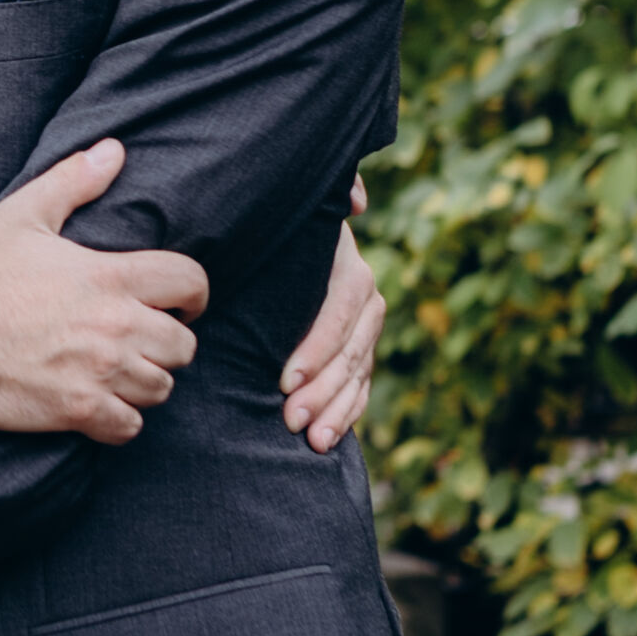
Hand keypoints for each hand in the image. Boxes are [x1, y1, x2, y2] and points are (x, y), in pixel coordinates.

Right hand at [0, 140, 207, 444]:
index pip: (190, 282)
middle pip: (184, 345)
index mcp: (110, 276)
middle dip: (168, 343)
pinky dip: (121, 420)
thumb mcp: (21, 216)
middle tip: (142, 341)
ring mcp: (99, 372)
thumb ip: (73, 182)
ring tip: (120, 373)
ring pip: (161, 387)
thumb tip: (113, 150)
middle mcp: (115, 325)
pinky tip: (101, 406)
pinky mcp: (78, 410)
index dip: (193, 293)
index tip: (181, 303)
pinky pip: (130, 427)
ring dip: (145, 381)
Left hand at [280, 178, 382, 451]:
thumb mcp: (290, 212)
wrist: (275, 250)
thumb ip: (327, 195)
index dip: (319, 345)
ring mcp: (364, 329)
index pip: (342, 307)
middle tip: (291, 419)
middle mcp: (364, 298)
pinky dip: (347, 414)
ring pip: (358, 373)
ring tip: (312, 439)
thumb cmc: (272, 230)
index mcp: (347, 264)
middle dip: (324, 388)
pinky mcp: (357, 354)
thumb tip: (357, 201)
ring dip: (337, 409)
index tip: (287, 378)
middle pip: (351, 348)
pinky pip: (361, 387)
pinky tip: (328, 440)